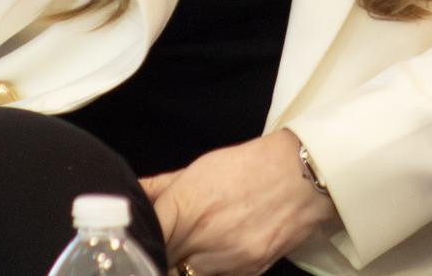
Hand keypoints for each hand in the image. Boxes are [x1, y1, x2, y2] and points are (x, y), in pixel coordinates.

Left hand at [141, 130, 335, 275]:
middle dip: (156, 255)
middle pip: (163, 261)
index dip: (136, 242)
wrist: (303, 179)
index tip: (132, 241)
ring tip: (188, 246)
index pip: (148, 237)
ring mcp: (227, 261)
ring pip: (185, 274)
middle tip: (158, 245)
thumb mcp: (200, 168)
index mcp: (188, 206)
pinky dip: (206, 270)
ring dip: (180, 264)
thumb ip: (159, 187)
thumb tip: (129, 192)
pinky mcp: (247, 273)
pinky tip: (210, 254)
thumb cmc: (250, 167)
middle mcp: (205, 238)